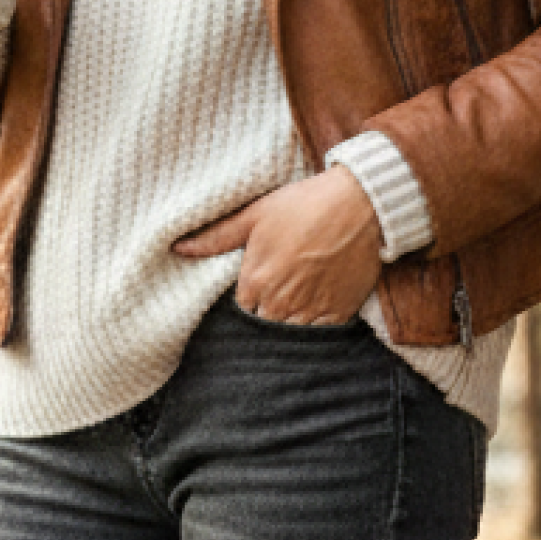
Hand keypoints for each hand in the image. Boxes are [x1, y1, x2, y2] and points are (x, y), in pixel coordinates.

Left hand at [173, 169, 381, 322]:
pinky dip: (317, 326)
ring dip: (290, 322)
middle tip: (281, 292)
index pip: (241, 309)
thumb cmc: (305, 205)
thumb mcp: (255, 214)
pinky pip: (320, 335)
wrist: (362, 204)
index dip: (250, 298)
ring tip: (299, 299)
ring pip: (290, 333)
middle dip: (268, 313)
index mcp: (255, 282)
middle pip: (264, 324)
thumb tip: (178, 248)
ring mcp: (310, 311)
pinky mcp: (339, 313)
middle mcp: (280, 303)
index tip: (260, 286)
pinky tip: (319, 305)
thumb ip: (216, 236)